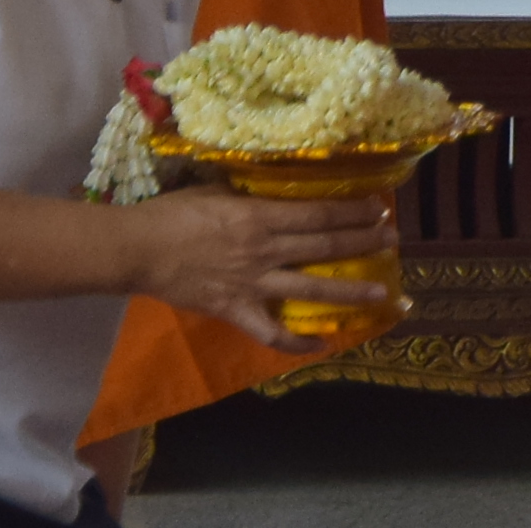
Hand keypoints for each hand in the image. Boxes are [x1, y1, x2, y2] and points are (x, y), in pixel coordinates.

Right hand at [126, 185, 398, 350]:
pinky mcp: (235, 310)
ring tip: (382, 293)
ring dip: (350, 291)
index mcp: (260, 216)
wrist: (137, 249)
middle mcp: (264, 249)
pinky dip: (297, 342)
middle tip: (393, 239)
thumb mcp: (217, 190)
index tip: (379, 208)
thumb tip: (276, 186)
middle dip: (363, 243)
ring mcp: (252, 283)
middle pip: (324, 247)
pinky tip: (322, 344)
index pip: (318, 214)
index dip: (352, 212)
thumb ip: (249, 193)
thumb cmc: (172, 213)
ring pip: (311, 289)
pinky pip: (271, 332)